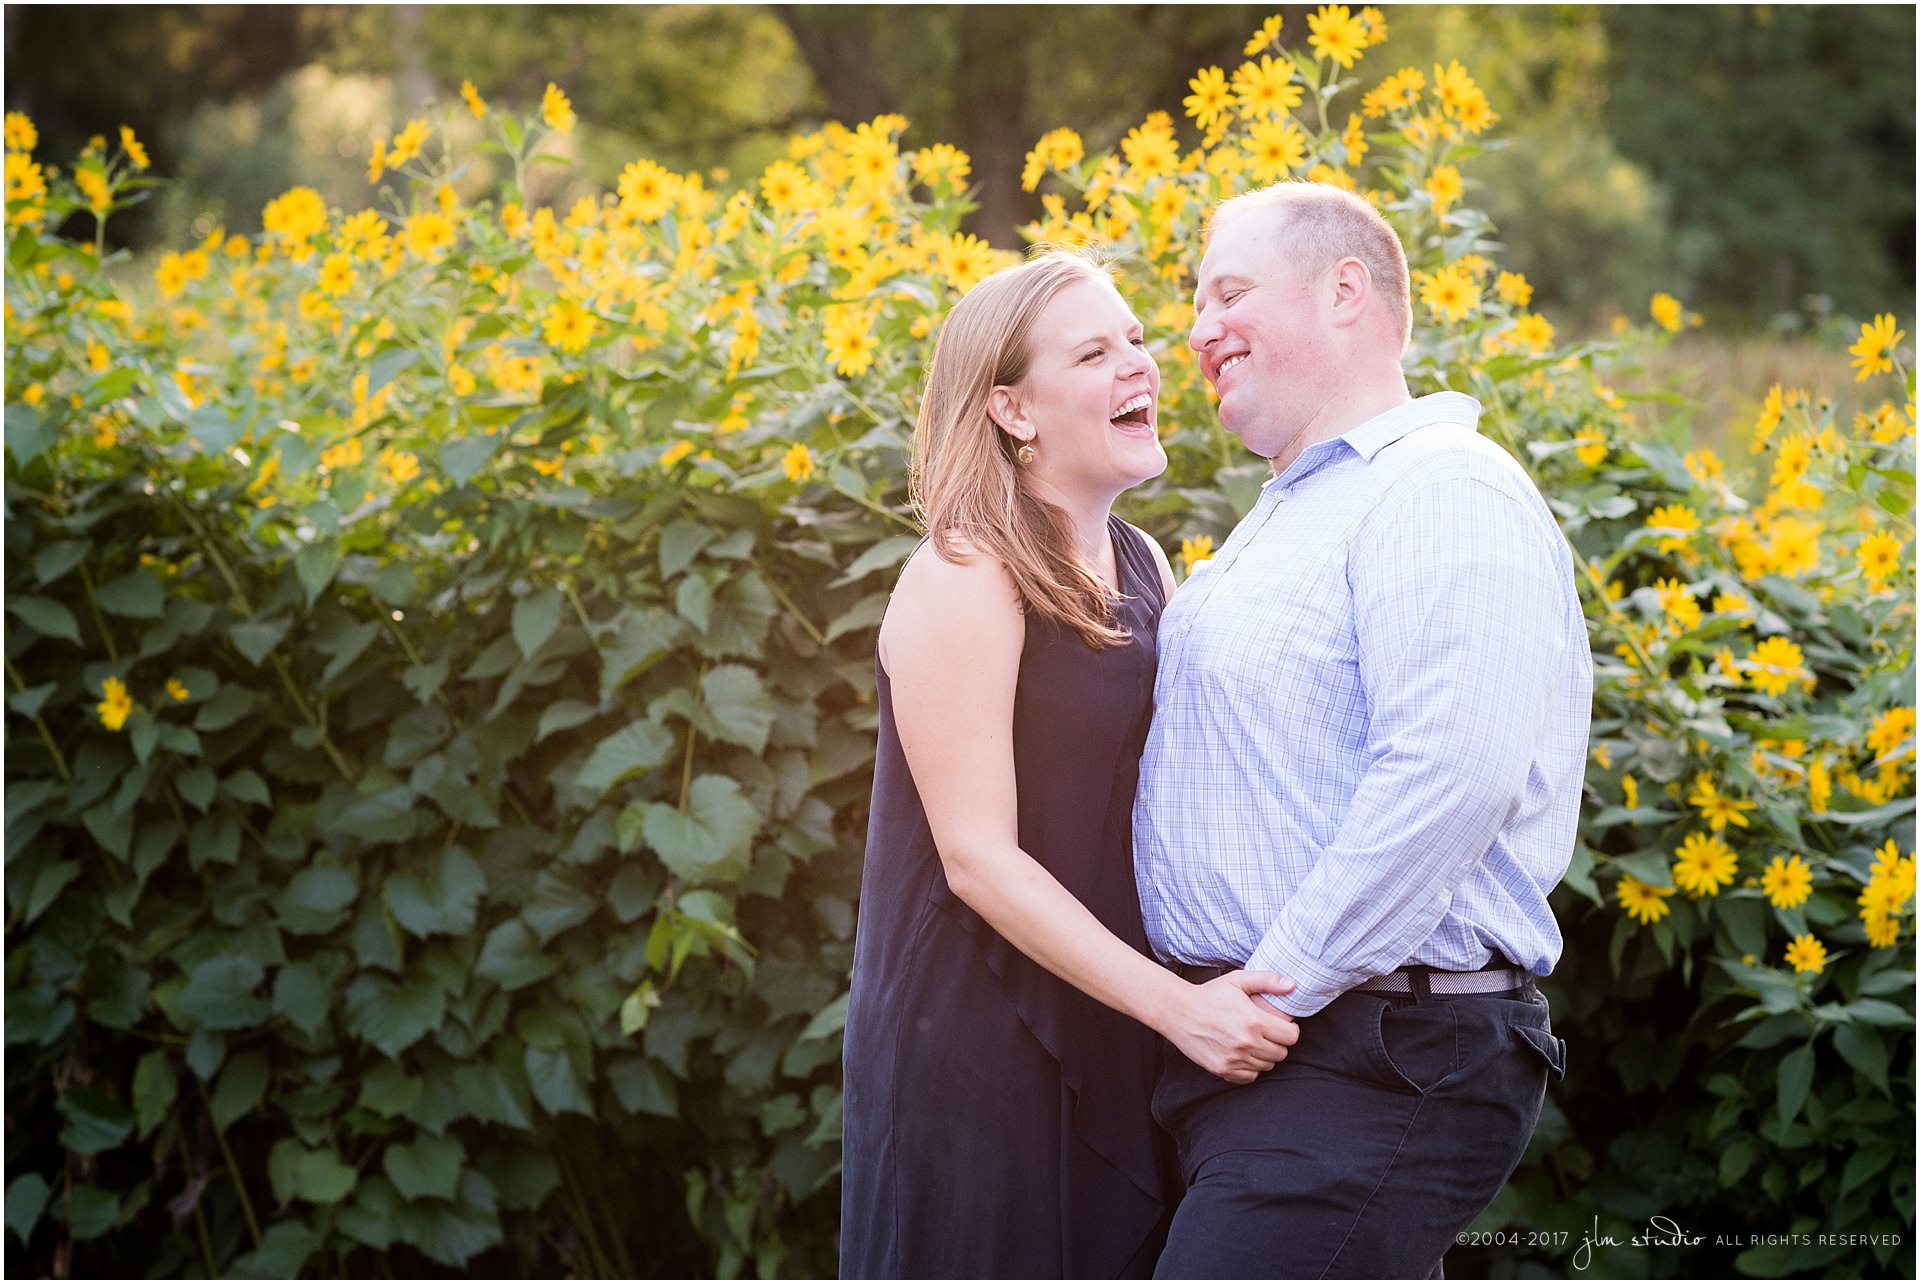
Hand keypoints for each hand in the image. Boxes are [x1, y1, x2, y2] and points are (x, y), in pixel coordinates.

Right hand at [1162, 970, 1299, 1084]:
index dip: (1288, 1029)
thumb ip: (1268, 980)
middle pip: (1281, 1053)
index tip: (1280, 1025)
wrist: (1178, 1011)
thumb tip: (1292, 985)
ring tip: (1252, 1041)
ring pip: (1267, 1066)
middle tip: (1266, 1033)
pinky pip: (1250, 1076)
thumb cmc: (1209, 994)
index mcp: (1254, 1021)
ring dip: (1264, 1055)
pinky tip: (1242, 1054)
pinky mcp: (1222, 1069)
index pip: (1291, 1036)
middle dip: (1277, 1042)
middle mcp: (1246, 1043)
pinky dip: (1250, 1068)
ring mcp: (1234, 1059)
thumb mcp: (1238, 980)